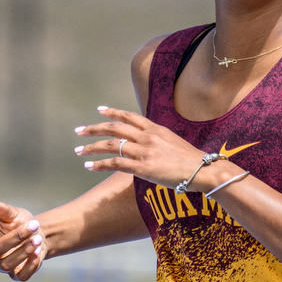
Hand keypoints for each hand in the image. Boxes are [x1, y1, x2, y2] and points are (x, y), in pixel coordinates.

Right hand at [0, 198, 44, 281]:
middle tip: (34, 225)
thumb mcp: (14, 213)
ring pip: (7, 264)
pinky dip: (30, 265)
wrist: (39, 235)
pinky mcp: (16, 274)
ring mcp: (2, 265)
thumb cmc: (21, 222)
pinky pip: (20, 275)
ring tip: (38, 239)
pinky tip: (38, 252)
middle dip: (16, 237)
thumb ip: (3, 210)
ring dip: (24, 251)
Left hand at [74, 107, 211, 188]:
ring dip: (92, 147)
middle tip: (79, 131)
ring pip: (111, 145)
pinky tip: (90, 166)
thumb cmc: (192, 161)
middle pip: (114, 128)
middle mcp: (147, 137)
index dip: (113, 112)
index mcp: (155, 129)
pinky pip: (115, 163)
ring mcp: (144, 151)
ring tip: (79, 151)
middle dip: (94, 129)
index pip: (129, 116)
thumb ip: (158, 142)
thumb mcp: (174, 144)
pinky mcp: (142, 167)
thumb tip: (148, 147)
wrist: (203, 170)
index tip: (100, 110)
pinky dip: (99, 164)